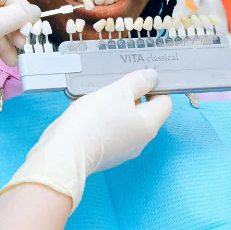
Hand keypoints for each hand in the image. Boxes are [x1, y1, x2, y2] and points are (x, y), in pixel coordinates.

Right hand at [0, 69, 171, 211]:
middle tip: (113, 82)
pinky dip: (99, 117)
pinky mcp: (104, 153)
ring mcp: (122, 149)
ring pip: (122, 119)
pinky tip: (83, 109)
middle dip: (129, 94)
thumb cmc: (94, 120)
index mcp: (148, 125)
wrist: (65, 152)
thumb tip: (152, 77)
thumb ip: (137, 81)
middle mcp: (139, 141)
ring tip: (94, 94)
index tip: (138, 76)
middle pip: (142, 111)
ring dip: (111, 105)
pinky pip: (108, 129)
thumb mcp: (117, 92)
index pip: (165, 102)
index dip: (155, 86)